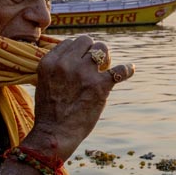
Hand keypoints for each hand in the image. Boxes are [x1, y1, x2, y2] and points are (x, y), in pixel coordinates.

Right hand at [24, 36, 134, 160]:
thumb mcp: (45, 81)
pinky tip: (130, 70)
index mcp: (50, 62)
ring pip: (102, 48)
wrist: (55, 134)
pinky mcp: (99, 85)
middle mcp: (66, 64)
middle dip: (92, 50)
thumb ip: (57, 66)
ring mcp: (83, 73)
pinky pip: (120, 69)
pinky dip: (128, 69)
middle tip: (95, 63)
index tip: (81, 61)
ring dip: (106, 56)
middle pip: (86, 40)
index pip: (69, 42)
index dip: (78, 51)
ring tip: (105, 67)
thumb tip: (75, 54)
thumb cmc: (50, 111)